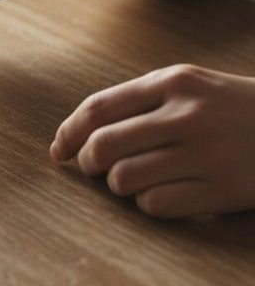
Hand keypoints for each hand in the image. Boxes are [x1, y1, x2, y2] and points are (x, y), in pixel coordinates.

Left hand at [50, 65, 254, 217]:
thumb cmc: (226, 107)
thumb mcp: (187, 86)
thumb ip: (136, 101)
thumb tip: (77, 135)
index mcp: (172, 82)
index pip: (98, 108)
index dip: (69, 133)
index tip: (58, 151)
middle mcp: (187, 114)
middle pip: (103, 146)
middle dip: (88, 163)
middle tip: (94, 169)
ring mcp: (207, 152)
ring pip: (124, 178)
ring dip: (119, 185)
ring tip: (135, 180)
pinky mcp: (225, 188)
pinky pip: (156, 204)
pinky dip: (149, 204)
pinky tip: (163, 194)